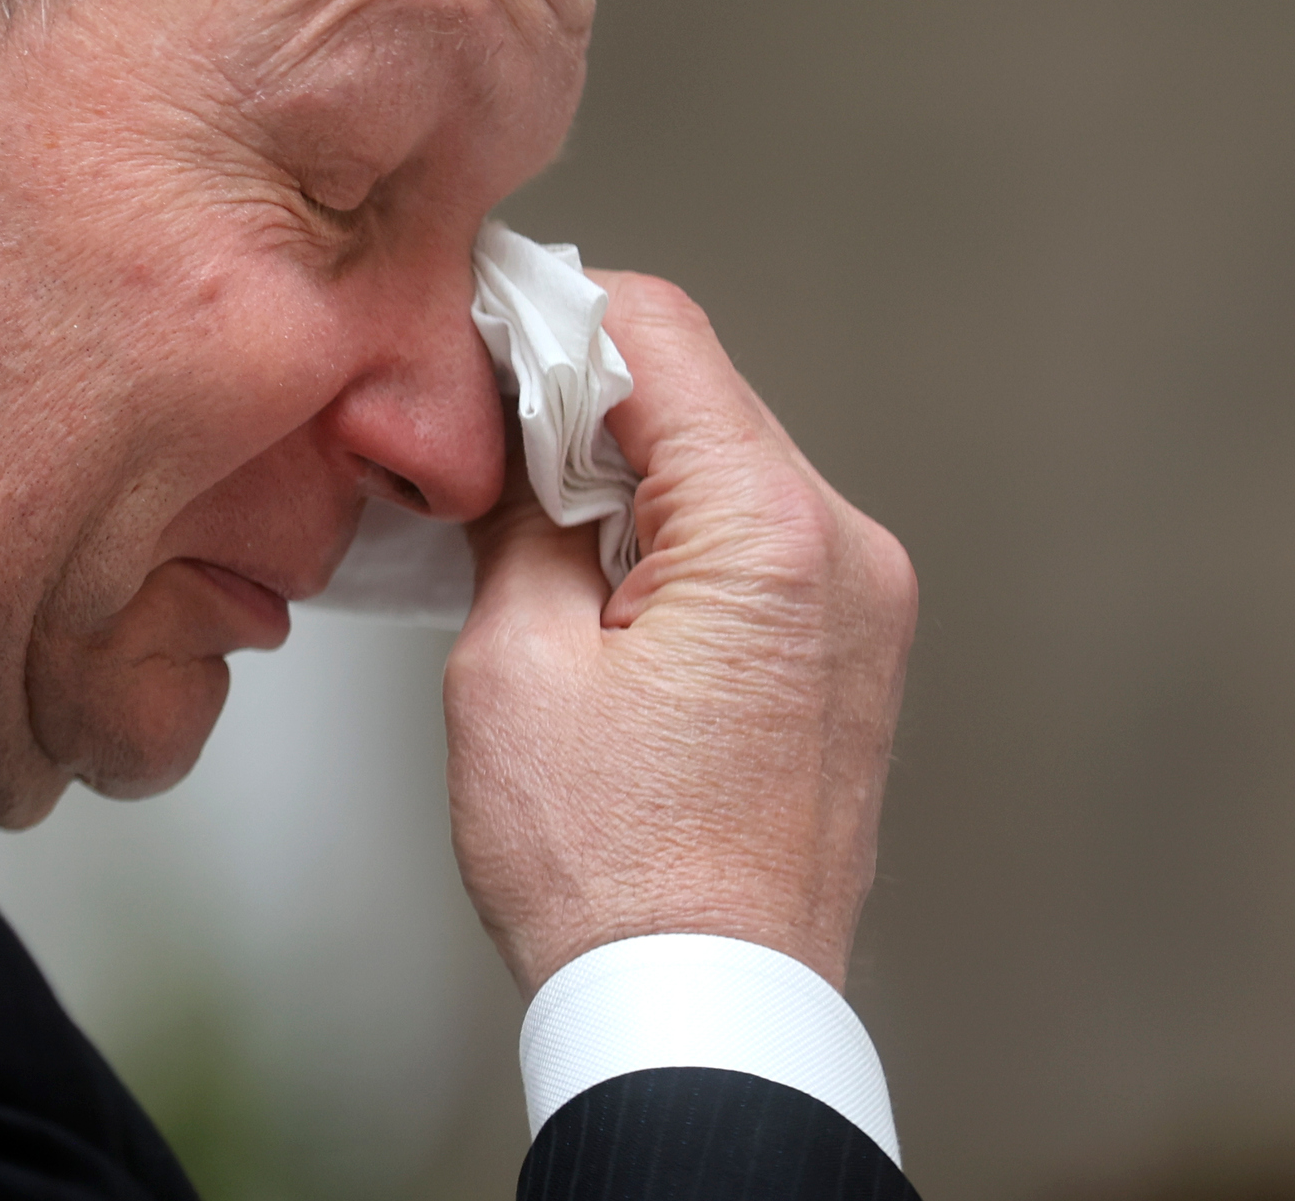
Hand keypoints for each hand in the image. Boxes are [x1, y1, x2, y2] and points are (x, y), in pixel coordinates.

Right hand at [443, 272, 915, 995]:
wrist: (700, 1009)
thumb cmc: (606, 865)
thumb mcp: (509, 659)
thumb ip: (519, 506)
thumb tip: (516, 425)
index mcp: (770, 533)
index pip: (657, 330)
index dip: (544, 315)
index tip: (464, 336)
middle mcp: (844, 550)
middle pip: (695, 391)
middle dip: (576, 402)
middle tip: (472, 449)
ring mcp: (862, 604)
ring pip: (721, 462)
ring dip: (619, 473)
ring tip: (523, 539)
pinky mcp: (847, 653)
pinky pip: (751, 538)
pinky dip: (667, 534)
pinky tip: (590, 591)